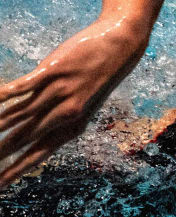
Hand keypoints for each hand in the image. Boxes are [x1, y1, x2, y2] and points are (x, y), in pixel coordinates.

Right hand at [0, 16, 147, 186]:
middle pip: (25, 140)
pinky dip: (5, 95)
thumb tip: (31, 127)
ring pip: (22, 116)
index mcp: (73, 127)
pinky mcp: (55, 71)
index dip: (16, 171)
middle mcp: (66, 114)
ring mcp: (61, 92)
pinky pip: (23, 87)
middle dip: (1, 155)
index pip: (37, 155)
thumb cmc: (97, 76)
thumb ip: (55, 117)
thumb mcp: (80, 104)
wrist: (122, 46)